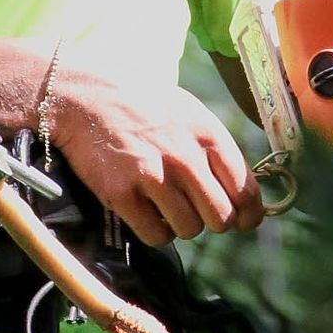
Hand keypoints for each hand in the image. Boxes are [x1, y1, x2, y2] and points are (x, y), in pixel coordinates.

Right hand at [52, 65, 262, 246]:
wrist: (83, 96)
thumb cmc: (138, 103)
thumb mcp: (186, 111)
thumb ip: (213, 147)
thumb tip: (239, 189)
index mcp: (206, 134)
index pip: (245, 189)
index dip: (249, 214)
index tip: (244, 221)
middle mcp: (184, 156)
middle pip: (220, 217)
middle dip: (212, 221)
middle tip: (196, 212)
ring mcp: (153, 176)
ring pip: (189, 229)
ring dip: (179, 225)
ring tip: (164, 206)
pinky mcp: (123, 194)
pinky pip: (155, 236)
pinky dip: (153, 232)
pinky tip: (145, 212)